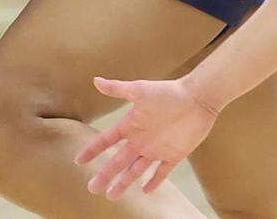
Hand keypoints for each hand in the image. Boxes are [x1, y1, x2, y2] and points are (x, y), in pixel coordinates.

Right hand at [75, 76, 218, 199]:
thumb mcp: (139, 90)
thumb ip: (117, 89)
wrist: (197, 99)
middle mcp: (140, 140)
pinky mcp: (174, 155)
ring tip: (111, 196)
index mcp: (129, 125)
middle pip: (118, 161)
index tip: (78, 161)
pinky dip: (153, 182)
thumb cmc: (167, 92)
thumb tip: (95, 80)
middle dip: (105, 175)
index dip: (92, 150)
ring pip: (135, 170)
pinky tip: (144, 191)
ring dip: (123, 183)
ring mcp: (156, 149)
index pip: (106, 141)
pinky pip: (161, 172)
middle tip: (92, 188)